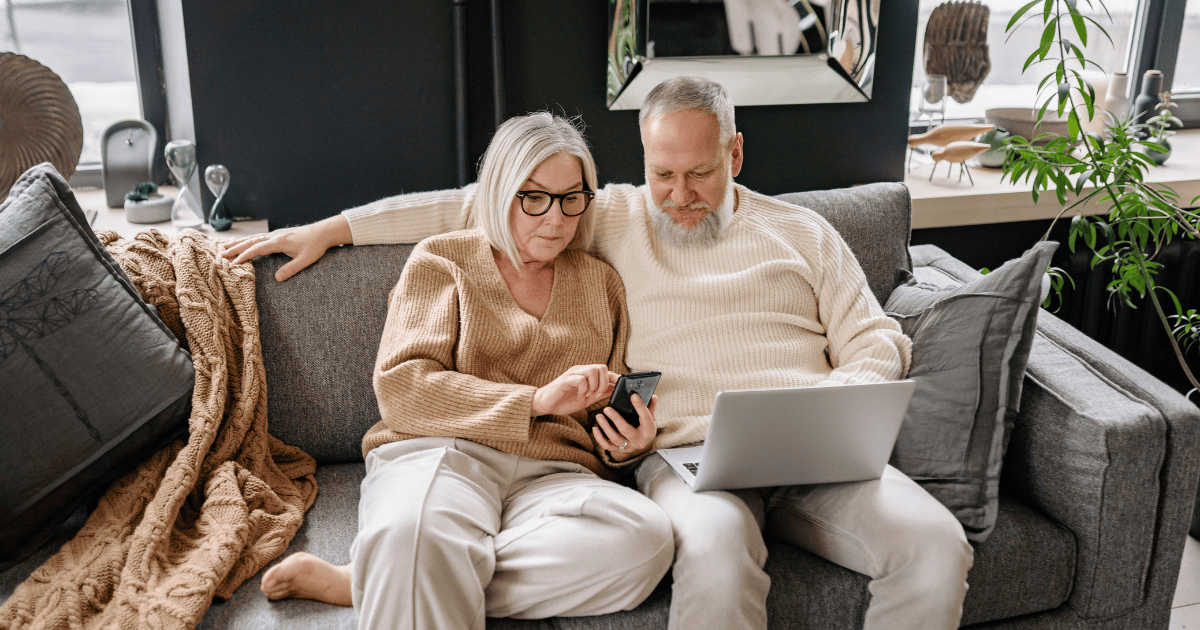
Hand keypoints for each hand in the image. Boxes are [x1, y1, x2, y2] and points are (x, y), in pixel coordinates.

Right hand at [221, 215, 351, 280]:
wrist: (323, 232)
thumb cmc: (315, 246)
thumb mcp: (305, 260)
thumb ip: (291, 269)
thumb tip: (277, 279)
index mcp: (279, 242)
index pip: (257, 249)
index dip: (245, 256)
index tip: (234, 263)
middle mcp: (274, 236)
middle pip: (250, 241)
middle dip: (235, 248)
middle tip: (220, 255)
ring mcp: (275, 234)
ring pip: (252, 238)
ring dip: (238, 243)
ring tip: (224, 247)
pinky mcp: (277, 235)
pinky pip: (258, 237)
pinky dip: (247, 240)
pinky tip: (242, 242)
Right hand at [531, 365, 617, 416]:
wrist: (546, 404)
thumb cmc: (565, 400)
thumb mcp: (588, 398)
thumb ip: (601, 393)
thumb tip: (615, 389)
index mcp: (587, 374)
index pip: (606, 371)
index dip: (614, 379)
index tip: (617, 390)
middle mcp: (581, 371)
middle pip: (602, 368)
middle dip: (604, 384)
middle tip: (597, 394)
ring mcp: (573, 374)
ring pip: (593, 371)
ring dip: (594, 386)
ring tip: (587, 395)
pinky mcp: (566, 380)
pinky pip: (581, 379)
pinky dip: (584, 388)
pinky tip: (579, 395)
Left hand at [593, 393, 656, 462]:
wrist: (644, 446)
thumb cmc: (646, 429)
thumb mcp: (651, 419)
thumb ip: (650, 408)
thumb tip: (652, 396)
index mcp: (648, 430)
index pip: (645, 417)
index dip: (639, 406)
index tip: (633, 395)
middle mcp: (638, 440)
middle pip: (626, 430)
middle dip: (616, 419)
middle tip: (607, 409)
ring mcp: (628, 446)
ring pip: (615, 438)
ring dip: (605, 427)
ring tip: (599, 416)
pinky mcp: (619, 450)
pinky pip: (607, 446)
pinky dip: (599, 438)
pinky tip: (595, 428)